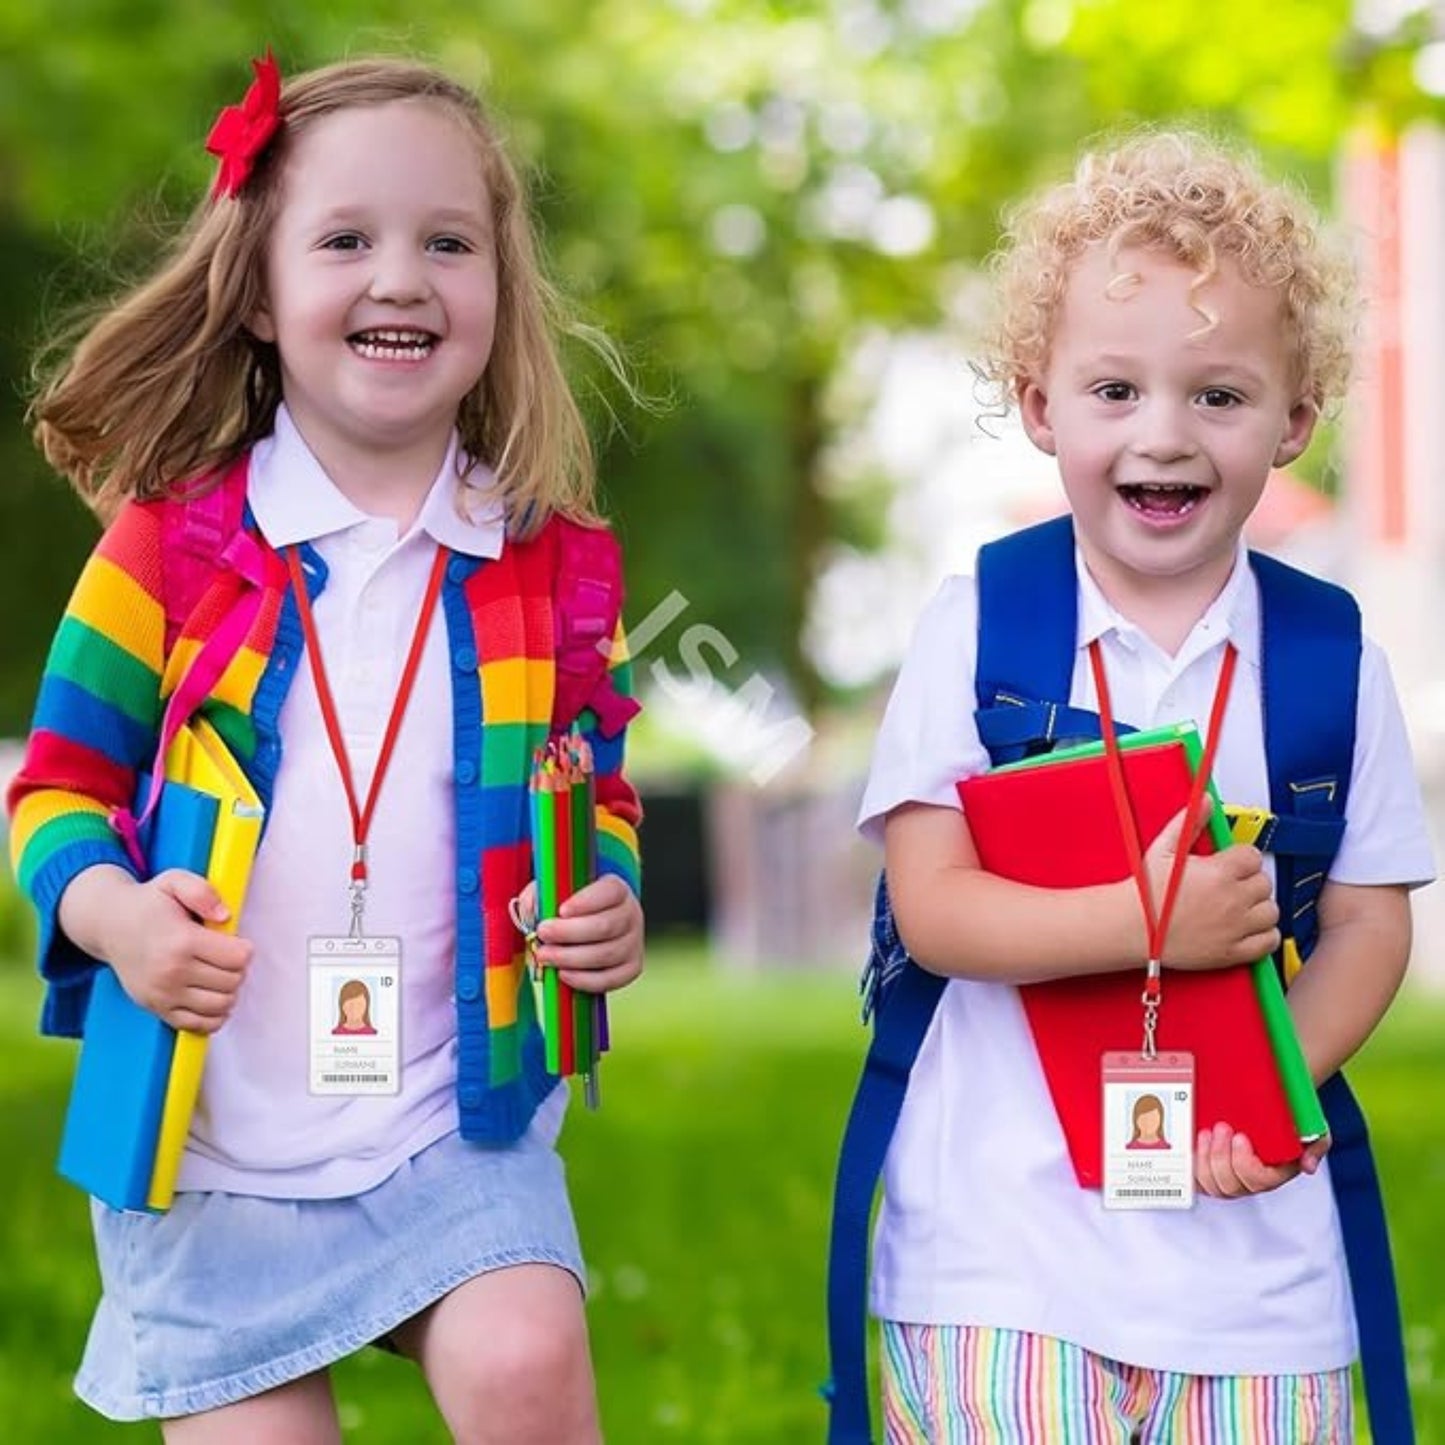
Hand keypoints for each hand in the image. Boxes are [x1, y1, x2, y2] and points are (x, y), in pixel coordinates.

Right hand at [62, 865, 252, 1033]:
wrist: (108, 925)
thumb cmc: (148, 903)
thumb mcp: (174, 881)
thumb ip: (202, 892)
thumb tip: (225, 916)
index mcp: (181, 941)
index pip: (238, 958)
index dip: (244, 948)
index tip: (234, 941)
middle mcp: (171, 973)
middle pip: (233, 982)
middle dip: (238, 968)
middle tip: (226, 955)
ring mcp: (163, 995)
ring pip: (221, 1005)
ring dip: (229, 991)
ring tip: (219, 974)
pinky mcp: (157, 1009)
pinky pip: (200, 1025)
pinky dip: (214, 1015)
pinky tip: (211, 995)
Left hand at [534, 875, 643, 993]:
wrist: (586, 929)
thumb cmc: (567, 907)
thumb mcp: (552, 893)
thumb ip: (540, 896)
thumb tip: (533, 909)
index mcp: (617, 889)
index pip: (609, 891)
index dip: (586, 902)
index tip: (561, 911)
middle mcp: (631, 914)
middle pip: (605, 926)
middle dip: (569, 933)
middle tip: (542, 934)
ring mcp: (634, 942)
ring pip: (607, 954)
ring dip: (571, 958)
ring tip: (545, 956)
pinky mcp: (632, 967)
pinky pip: (612, 979)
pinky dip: (585, 980)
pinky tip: (563, 974)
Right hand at [1143, 802, 1280, 969]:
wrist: (1131, 928)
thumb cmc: (1145, 893)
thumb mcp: (1164, 849)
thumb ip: (1190, 822)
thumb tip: (1204, 801)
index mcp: (1219, 873)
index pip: (1253, 857)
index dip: (1241, 859)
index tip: (1230, 864)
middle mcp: (1232, 900)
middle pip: (1265, 883)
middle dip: (1250, 881)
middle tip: (1230, 885)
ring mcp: (1234, 927)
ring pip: (1271, 911)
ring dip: (1259, 907)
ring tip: (1238, 905)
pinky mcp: (1232, 951)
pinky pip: (1269, 941)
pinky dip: (1264, 934)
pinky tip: (1247, 927)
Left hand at [1194, 1122, 1330, 1197]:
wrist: (1270, 1104)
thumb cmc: (1290, 1119)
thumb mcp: (1313, 1129)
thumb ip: (1316, 1146)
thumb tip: (1307, 1165)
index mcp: (1275, 1173)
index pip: (1260, 1181)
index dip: (1245, 1164)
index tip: (1241, 1137)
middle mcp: (1250, 1180)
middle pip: (1231, 1186)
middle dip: (1221, 1157)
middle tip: (1221, 1128)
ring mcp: (1228, 1176)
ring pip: (1211, 1185)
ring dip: (1204, 1159)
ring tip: (1205, 1133)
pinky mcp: (1209, 1167)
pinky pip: (1195, 1179)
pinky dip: (1191, 1164)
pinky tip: (1192, 1144)